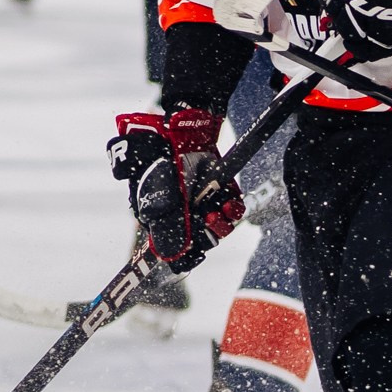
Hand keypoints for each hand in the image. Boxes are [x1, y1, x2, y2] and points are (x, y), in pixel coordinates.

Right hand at [108, 109, 245, 270]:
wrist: (175, 136)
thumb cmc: (159, 165)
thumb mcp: (158, 196)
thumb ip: (166, 225)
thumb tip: (171, 255)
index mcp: (164, 223)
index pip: (178, 252)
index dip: (188, 255)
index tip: (198, 249)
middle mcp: (185, 218)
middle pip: (203, 242)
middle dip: (210, 234)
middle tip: (210, 218)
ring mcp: (203, 206)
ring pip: (220, 228)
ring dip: (224, 221)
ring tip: (221, 209)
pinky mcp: (219, 193)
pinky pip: (232, 209)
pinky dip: (233, 207)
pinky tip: (230, 200)